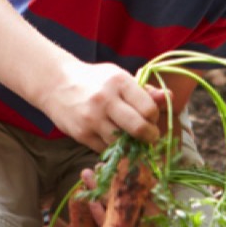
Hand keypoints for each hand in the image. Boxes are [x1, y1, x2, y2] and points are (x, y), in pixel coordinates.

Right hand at [39, 62, 160, 151]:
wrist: (56, 84)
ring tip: (130, 137)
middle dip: (150, 136)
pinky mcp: (81, 134)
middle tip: (150, 136)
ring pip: (122, 143)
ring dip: (131, 144)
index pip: (148, 108)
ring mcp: (92, 119)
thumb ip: (144, 90)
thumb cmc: (94, 81)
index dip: (154, 117)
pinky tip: (112, 138)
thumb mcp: (119, 77)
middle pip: (138, 128)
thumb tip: (169, 97)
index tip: (151, 118)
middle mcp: (105, 100)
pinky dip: (113, 148)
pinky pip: (106, 149)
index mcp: (119, 82)